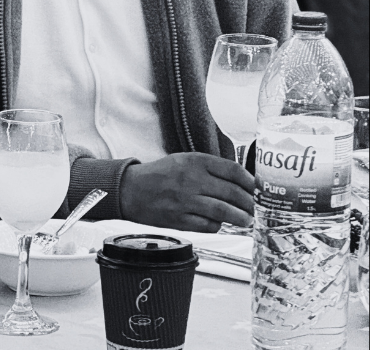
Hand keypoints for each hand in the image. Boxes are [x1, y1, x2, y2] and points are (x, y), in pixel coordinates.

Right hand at [119, 153, 253, 232]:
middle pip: (232, 193)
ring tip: (245, 220)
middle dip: (250, 203)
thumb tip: (241, 183)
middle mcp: (191, 179)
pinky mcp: (180, 219)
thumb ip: (210, 169)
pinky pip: (208, 226)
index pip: (232, 170)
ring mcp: (186, 200)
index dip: (250, 182)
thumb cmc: (160, 174)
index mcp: (194, 161)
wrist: (131, 190)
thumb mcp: (184, 161)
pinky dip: (218, 226)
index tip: (258, 189)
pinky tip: (219, 224)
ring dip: (240, 218)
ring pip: (224, 212)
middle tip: (256, 208)